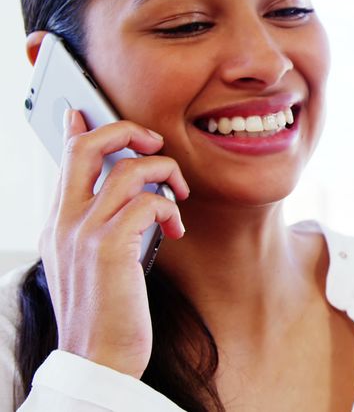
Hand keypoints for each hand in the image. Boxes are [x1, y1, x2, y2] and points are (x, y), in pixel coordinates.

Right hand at [40, 109, 189, 377]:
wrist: (97, 359)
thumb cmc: (105, 314)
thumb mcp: (93, 265)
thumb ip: (101, 228)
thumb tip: (125, 201)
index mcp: (58, 223)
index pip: (65, 161)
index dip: (77, 130)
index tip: (83, 111)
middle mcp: (65, 222)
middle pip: (88, 146)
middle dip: (128, 130)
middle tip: (156, 144)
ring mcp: (85, 234)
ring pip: (130, 168)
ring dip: (166, 174)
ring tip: (177, 200)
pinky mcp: (110, 249)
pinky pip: (148, 201)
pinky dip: (169, 208)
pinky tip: (175, 229)